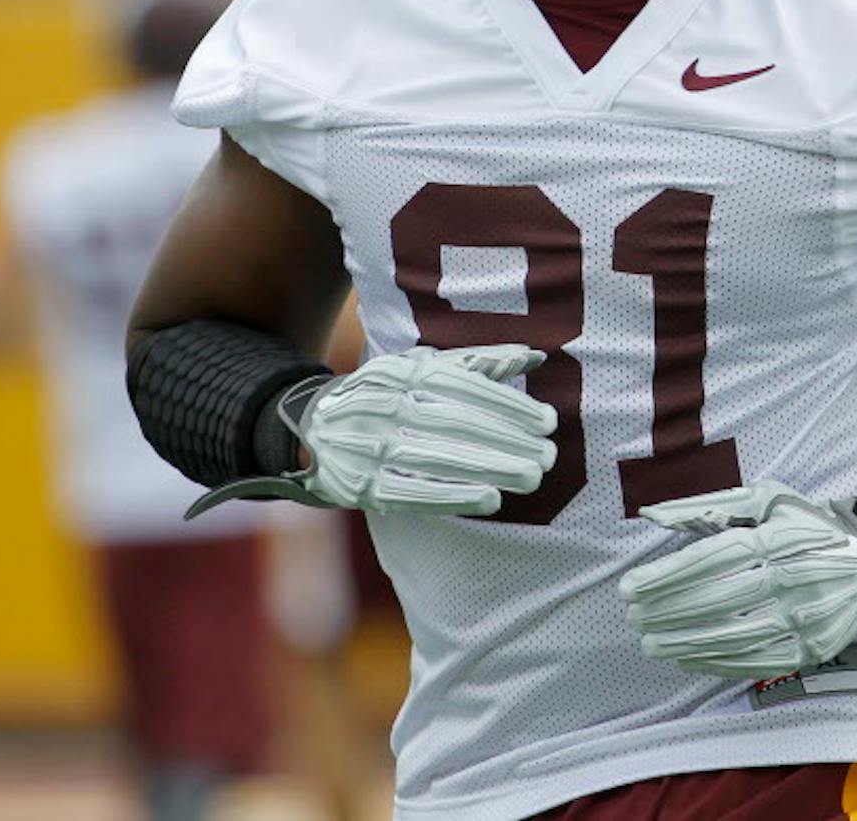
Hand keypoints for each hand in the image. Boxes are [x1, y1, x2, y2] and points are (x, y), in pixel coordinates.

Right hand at [188, 343, 556, 517]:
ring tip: (531, 477)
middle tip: (548, 455)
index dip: (507, 404)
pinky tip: (490, 499)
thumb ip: (478, 363)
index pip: (463, 386)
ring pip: (437, 457)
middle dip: (506, 440)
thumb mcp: (422, 366)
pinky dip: (452, 496)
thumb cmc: (384, 394)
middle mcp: (385, 404)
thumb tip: (535, 356)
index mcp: (403, 370)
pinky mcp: (360, 485)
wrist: (307, 426)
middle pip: (455, 423)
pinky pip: (411, 491)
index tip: (547, 421)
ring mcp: (370, 445)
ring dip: (488, 468)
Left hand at [617, 481, 856, 678]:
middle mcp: (793, 578)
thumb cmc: (805, 523)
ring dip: (688, 642)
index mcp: (778, 537)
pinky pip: (760, 660)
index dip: (669, 575)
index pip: (714, 559)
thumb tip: (651, 514)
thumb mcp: (762, 499)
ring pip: (737, 636)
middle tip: (635, 618)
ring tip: (651, 643)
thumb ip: (707, 506)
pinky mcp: (814, 647)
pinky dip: (720, 663)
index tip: (631, 586)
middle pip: (721, 599)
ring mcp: (806, 617)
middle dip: (671, 611)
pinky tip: (688, 658)